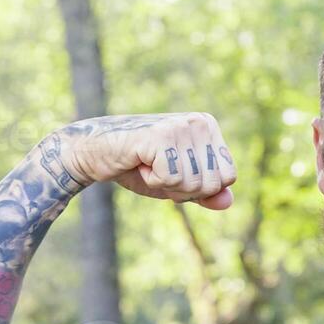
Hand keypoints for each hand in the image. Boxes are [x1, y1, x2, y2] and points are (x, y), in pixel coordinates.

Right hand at [55, 113, 236, 207]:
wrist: (95, 153)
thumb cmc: (138, 167)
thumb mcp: (178, 184)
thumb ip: (205, 193)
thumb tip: (228, 202)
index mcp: (209, 127)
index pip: (228, 178)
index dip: (199, 188)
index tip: (175, 171)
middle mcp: (199, 122)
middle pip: (212, 184)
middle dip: (184, 189)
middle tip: (159, 169)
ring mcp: (182, 126)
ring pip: (193, 184)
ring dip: (166, 184)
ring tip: (148, 164)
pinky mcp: (162, 136)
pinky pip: (171, 179)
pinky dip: (152, 180)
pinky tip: (140, 162)